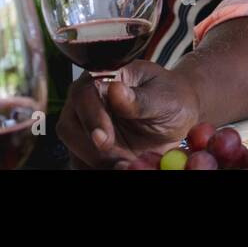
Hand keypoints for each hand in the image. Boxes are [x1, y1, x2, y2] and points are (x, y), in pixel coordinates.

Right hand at [57, 61, 199, 168]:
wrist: (178, 119)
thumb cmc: (172, 99)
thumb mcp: (164, 98)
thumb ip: (140, 99)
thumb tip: (115, 90)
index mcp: (105, 77)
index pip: (84, 94)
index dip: (91, 118)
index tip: (105, 138)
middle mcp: (88, 100)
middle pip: (69, 126)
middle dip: (91, 147)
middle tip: (119, 160)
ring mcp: (85, 126)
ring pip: (74, 149)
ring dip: (97, 162)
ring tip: (127, 164)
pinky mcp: (89, 148)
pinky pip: (82, 163)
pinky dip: (99, 169)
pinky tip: (122, 167)